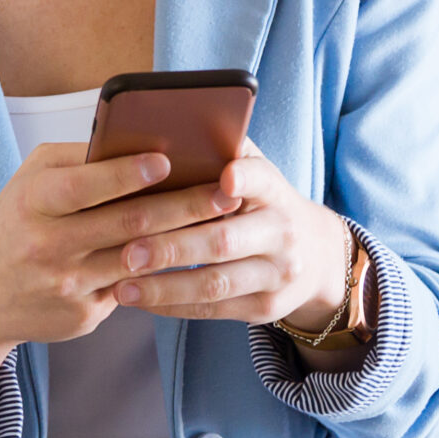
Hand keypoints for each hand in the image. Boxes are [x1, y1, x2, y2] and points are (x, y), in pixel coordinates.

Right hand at [0, 144, 240, 418]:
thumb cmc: (17, 221)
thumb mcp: (32, 181)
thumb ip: (81, 162)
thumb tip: (145, 145)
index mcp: (34, 202)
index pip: (86, 186)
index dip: (128, 173)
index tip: (168, 159)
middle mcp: (48, 245)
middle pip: (129, 224)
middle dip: (184, 206)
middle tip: (226, 191)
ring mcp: (67, 286)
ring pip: (141, 259)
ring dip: (188, 240)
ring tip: (225, 220)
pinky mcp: (83, 317)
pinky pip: (134, 289)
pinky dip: (167, 271)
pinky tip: (196, 256)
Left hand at [110, 146, 370, 367]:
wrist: (316, 256)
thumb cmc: (265, 205)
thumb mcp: (258, 176)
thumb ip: (224, 154)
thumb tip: (169, 127)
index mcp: (275, 190)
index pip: (262, 178)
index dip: (243, 177)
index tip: (224, 175)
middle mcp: (282, 232)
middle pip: (224, 241)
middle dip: (172, 248)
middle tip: (128, 252)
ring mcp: (277, 274)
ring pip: (216, 283)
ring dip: (164, 287)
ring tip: (122, 286)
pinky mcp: (265, 307)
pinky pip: (213, 310)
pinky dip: (172, 306)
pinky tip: (140, 300)